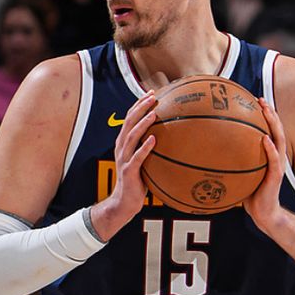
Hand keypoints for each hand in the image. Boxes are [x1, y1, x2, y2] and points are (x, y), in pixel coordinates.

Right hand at [92, 91, 156, 239]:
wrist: (124, 202)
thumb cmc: (137, 181)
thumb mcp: (144, 161)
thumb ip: (152, 148)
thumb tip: (173, 138)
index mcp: (124, 143)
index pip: (130, 118)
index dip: (139, 104)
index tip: (151, 92)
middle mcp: (121, 147)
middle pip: (129, 122)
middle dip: (140, 108)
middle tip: (152, 97)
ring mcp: (123, 159)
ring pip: (131, 137)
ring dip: (142, 124)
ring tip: (153, 114)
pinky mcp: (128, 171)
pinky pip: (137, 157)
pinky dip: (145, 147)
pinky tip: (154, 139)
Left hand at [243, 98, 286, 232]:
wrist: (262, 212)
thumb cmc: (250, 193)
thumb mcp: (239, 172)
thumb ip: (231, 160)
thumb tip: (207, 150)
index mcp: (268, 154)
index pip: (269, 129)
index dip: (264, 114)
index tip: (254, 100)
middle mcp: (275, 156)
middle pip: (276, 129)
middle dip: (270, 113)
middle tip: (260, 99)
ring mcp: (278, 165)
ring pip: (279, 140)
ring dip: (273, 124)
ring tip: (266, 111)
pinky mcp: (276, 176)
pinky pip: (274, 160)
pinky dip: (270, 149)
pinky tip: (265, 139)